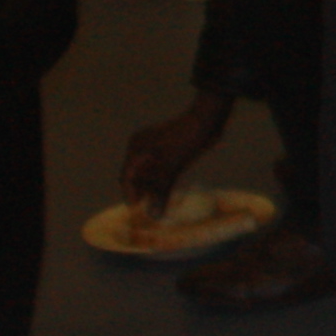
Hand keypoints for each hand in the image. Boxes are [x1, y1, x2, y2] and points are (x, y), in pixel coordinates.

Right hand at [121, 91, 234, 214]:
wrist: (208, 119)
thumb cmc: (186, 141)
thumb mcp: (172, 168)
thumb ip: (161, 192)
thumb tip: (154, 215)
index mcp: (136, 148)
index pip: (127, 176)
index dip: (131, 194)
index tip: (136, 210)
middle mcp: (142, 147)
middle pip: (137, 175)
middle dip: (142, 192)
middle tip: (148, 211)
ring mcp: (155, 147)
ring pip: (150, 173)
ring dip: (153, 188)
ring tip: (157, 205)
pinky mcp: (168, 150)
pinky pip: (160, 169)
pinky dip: (162, 181)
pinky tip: (166, 193)